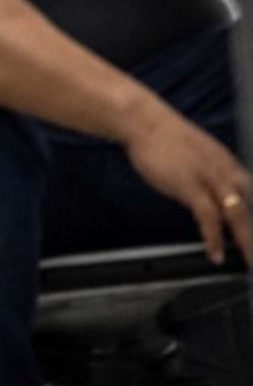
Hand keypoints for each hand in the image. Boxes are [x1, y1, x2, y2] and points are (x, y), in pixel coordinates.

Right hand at [122, 104, 252, 265]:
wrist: (143, 121)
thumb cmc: (162, 136)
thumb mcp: (196, 154)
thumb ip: (208, 172)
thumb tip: (207, 192)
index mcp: (228, 163)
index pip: (252, 194)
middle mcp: (226, 171)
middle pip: (252, 207)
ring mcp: (210, 179)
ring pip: (238, 216)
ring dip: (246, 242)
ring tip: (249, 263)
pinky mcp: (191, 186)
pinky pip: (209, 219)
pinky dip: (214, 239)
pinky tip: (215, 254)